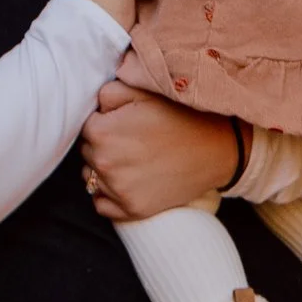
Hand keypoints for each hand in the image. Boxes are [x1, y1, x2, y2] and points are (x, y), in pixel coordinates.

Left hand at [79, 79, 242, 220]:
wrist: (216, 149)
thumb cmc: (178, 116)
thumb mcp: (142, 92)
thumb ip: (108, 93)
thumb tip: (94, 107)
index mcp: (101, 132)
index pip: (85, 128)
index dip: (105, 123)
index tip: (124, 124)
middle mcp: (105, 163)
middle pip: (87, 152)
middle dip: (103, 145)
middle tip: (132, 141)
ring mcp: (118, 190)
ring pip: (91, 178)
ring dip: (104, 170)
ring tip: (133, 160)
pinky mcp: (132, 210)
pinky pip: (101, 205)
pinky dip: (108, 195)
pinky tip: (128, 181)